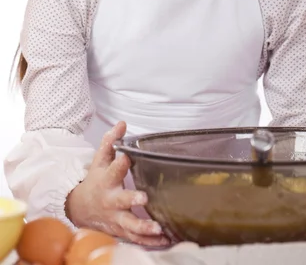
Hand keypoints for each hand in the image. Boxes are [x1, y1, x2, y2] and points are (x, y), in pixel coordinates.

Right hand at [65, 121, 169, 246]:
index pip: (113, 169)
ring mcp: (116, 218)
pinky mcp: (121, 231)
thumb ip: (111, 141)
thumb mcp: (100, 160)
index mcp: (107, 180)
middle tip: (144, 198)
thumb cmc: (95, 180)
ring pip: (129, 225)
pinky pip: (136, 238)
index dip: (120, 162)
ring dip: (143, 228)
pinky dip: (150, 242)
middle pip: (121, 201)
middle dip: (132, 200)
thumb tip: (122, 123)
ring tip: (158, 229)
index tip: (128, 157)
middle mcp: (111, 200)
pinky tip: (166, 240)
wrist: (80, 208)